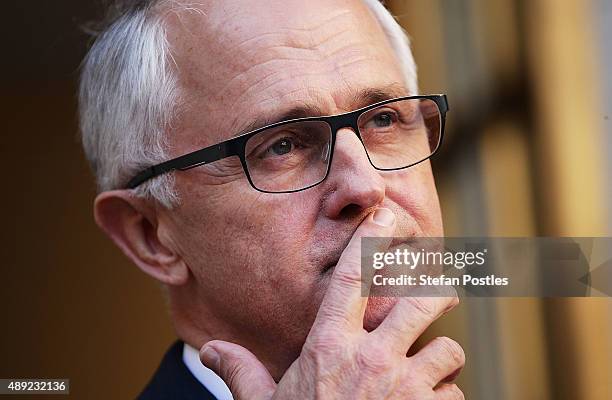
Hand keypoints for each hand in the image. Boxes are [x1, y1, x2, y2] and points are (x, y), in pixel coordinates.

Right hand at [200, 208, 464, 398]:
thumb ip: (241, 372)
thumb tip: (210, 349)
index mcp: (329, 348)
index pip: (351, 279)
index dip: (370, 241)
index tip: (387, 216)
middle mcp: (372, 359)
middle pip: (422, 302)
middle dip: (439, 292)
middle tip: (444, 292)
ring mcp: (405, 388)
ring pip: (448, 350)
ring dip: (441, 360)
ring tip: (427, 370)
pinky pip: (453, 394)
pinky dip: (444, 398)